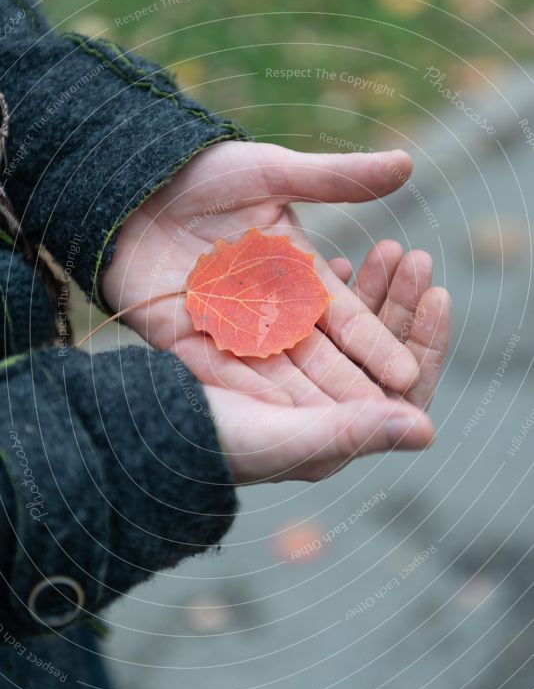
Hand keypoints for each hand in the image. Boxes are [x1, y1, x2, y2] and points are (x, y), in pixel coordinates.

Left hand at [102, 141, 425, 405]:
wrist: (135, 181)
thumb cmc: (205, 173)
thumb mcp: (273, 171)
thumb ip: (335, 178)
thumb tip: (407, 163)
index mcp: (297, 273)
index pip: (346, 315)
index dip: (374, 343)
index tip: (408, 372)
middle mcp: (271, 308)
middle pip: (318, 354)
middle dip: (350, 385)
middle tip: (385, 418)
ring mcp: (231, 326)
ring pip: (277, 372)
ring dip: (307, 400)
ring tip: (339, 430)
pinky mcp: (188, 338)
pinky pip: (221, 372)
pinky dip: (248, 393)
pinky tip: (274, 416)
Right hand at [204, 241, 449, 483]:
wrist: (134, 418)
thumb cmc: (206, 439)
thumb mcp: (281, 439)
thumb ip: (349, 434)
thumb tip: (428, 430)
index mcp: (328, 425)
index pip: (394, 385)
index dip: (420, 341)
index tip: (438, 295)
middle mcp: (313, 398)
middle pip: (371, 349)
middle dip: (397, 303)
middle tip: (417, 257)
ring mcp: (285, 368)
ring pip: (342, 326)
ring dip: (369, 288)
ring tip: (391, 248)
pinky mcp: (257, 341)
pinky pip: (304, 314)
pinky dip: (324, 286)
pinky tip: (342, 261)